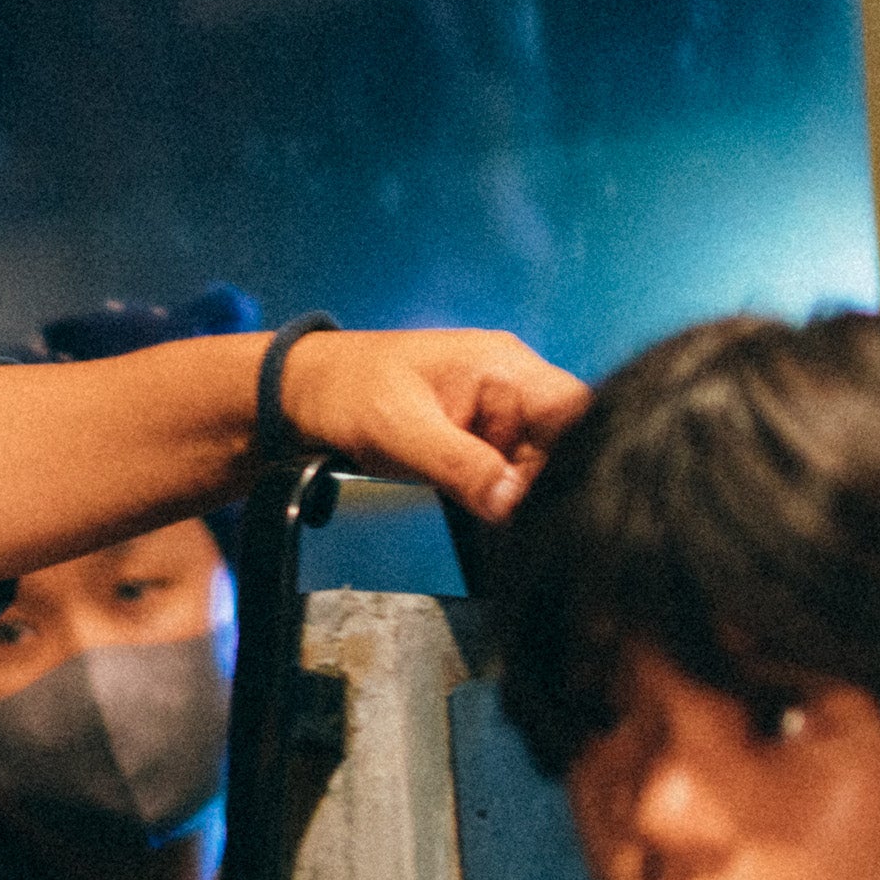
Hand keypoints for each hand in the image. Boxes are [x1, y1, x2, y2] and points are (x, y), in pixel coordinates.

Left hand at [281, 329, 587, 518]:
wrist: (299, 397)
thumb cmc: (345, 394)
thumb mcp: (402, 432)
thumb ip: (462, 466)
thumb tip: (514, 503)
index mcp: (503, 365)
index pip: (575, 407)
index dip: (580, 452)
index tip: (555, 496)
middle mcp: (510, 385)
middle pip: (562, 442)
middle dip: (541, 483)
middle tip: (510, 514)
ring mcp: (494, 413)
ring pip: (536, 463)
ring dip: (517, 494)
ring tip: (487, 510)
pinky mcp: (477, 439)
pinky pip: (507, 470)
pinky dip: (497, 494)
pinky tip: (482, 510)